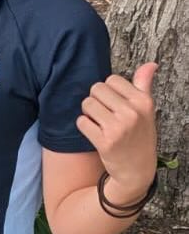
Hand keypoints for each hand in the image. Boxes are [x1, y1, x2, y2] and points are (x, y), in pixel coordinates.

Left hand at [76, 62, 158, 199]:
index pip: (112, 80)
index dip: (108, 91)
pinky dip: (84, 126)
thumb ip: (144, 85)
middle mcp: (132, 113)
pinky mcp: (104, 142)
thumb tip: (151, 64)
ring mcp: (118, 128)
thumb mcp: (146, 110)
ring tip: (99, 123)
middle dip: (96, 99)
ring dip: (88, 113)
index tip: (114, 103)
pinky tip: (95, 133)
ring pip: (87, 104)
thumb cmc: (140, 136)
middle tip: (104, 113)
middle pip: (96, 89)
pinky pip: (81, 122)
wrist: (137, 170)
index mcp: (143, 102)